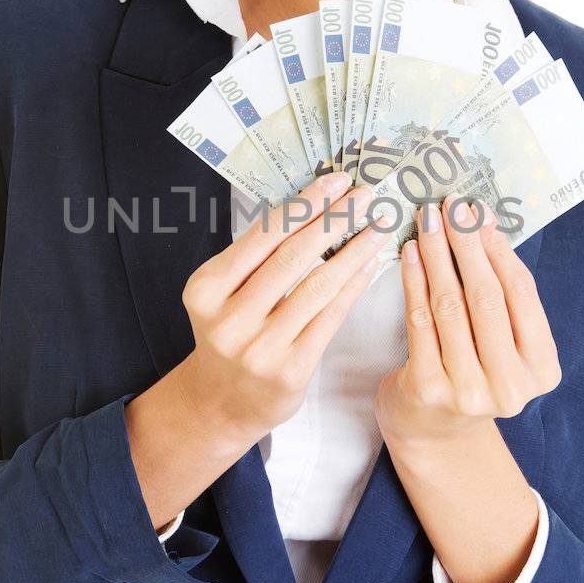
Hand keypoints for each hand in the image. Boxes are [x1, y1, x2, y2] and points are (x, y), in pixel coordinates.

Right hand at [178, 173, 392, 448]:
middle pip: (292, 257)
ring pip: (317, 287)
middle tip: (364, 195)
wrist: (221, 401)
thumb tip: (313, 205)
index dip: (304, 205)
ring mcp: (260, 348)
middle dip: (334, 220)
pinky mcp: (291, 370)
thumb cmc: (230, 333)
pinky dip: (353, 287)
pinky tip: (369, 265)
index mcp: (207, 289)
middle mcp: (229, 319)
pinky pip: (330, 318)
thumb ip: (256, 257)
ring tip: (377, 226)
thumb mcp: (222, 293)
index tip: (335, 181)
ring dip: (353, 251)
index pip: (262, 235)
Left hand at [374, 194, 561, 447]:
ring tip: (426, 222)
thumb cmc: (470, 373)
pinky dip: (414, 281)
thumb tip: (482, 226)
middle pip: (486, 296)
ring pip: (450, 305)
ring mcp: (469, 391)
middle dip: (466, 244)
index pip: (521, 294)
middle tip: (450, 207)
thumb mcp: (501, 344)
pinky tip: (409, 254)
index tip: (479, 213)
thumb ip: (501, 299)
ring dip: (437, 255)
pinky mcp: (428, 389)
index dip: (498, 248)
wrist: (432, 431)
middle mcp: (511, 386)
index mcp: (541, 370)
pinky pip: (420, 321)